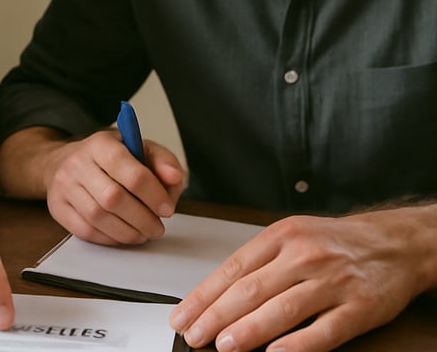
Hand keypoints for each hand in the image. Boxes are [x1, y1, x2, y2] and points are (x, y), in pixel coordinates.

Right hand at [42, 129, 186, 244]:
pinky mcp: (57, 207)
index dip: (153, 195)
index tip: (167, 208)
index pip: (131, 173)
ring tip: (143, 232)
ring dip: (127, 232)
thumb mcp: (137, 147)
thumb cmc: (108, 156)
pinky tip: (123, 234)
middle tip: (157, 227)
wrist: (63, 161)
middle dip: (142, 218)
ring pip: (99, 217)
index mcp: (101, 144)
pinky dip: (110, 238)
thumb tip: (174, 177)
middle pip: (114, 198)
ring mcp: (64, 186)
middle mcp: (78, 162)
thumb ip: (162, 160)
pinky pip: (86, 230)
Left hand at [170, 205, 436, 350]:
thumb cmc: (334, 240)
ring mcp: (331, 281)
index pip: (233, 267)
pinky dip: (297, 345)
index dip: (205, 294)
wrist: (393, 241)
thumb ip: (260, 261)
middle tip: (194, 334)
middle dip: (217, 315)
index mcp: (281, 235)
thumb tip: (220, 293)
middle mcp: (303, 255)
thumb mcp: (292, 236)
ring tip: (223, 345)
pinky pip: (323, 331)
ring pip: (282, 309)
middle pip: (251, 288)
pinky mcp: (358, 307)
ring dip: (249, 330)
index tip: (184, 315)